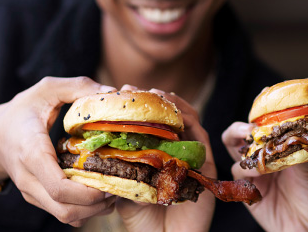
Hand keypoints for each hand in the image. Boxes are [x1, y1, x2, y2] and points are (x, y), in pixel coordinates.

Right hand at [0, 76, 116, 226]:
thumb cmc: (20, 111)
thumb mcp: (46, 90)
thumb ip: (77, 86)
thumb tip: (110, 91)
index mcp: (32, 153)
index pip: (59, 187)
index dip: (88, 192)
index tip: (110, 180)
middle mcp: (29, 179)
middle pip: (65, 209)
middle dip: (97, 205)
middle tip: (119, 187)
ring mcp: (31, 192)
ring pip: (65, 216)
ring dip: (93, 210)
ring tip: (113, 191)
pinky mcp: (36, 198)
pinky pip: (62, 213)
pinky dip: (83, 210)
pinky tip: (98, 193)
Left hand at [116, 86, 215, 231]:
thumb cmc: (143, 222)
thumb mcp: (123, 191)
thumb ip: (118, 170)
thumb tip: (102, 150)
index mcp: (156, 156)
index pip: (148, 124)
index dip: (135, 107)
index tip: (117, 94)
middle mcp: (175, 153)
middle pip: (167, 116)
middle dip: (151, 99)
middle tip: (131, 89)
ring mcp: (191, 157)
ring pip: (187, 120)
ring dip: (172, 104)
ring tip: (154, 93)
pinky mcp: (206, 165)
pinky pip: (201, 137)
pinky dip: (190, 121)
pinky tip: (175, 113)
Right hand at [222, 122, 307, 231]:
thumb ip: (297, 147)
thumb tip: (290, 126)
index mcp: (279, 147)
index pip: (264, 126)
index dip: (260, 119)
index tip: (263, 119)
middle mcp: (264, 157)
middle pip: (240, 136)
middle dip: (239, 129)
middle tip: (249, 130)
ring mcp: (254, 173)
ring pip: (236, 153)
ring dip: (245, 152)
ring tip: (258, 158)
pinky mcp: (246, 189)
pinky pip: (237, 174)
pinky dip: (244, 171)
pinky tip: (258, 176)